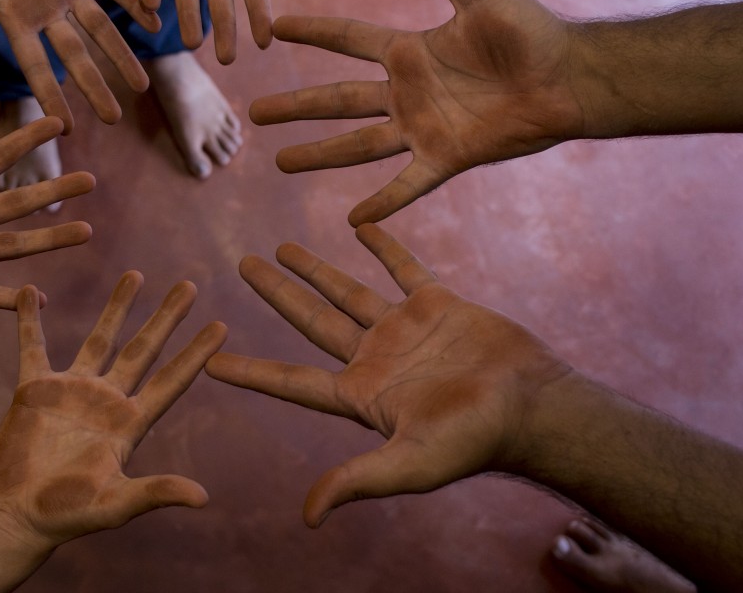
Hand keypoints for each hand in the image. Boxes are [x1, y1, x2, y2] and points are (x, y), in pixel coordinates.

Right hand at [0, 0, 160, 131]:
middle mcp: (47, 9)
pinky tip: (155, 22)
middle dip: (95, 86)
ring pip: (101, 26)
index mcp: (17, 19)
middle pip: (76, 56)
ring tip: (142, 86)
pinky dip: (134, 1)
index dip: (50, 95)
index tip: (65, 128)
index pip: (36, 65)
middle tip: (114, 119)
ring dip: (122, 55)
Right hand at [0, 279, 226, 547]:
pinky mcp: (34, 390)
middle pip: (144, 349)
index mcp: (130, 424)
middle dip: (167, 318)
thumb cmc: (67, 516)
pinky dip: (29, 320)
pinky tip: (29, 292)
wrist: (15, 517)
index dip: (195, 354)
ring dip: (117, 307)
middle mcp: (107, 400)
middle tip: (190, 285)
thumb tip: (203, 498)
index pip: (171, 380)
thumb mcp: (115, 505)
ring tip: (135, 274)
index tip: (221, 325)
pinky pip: (33, 346)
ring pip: (100, 338)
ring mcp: (71, 391)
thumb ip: (155, 493)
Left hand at [206, 223, 569, 525]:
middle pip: (311, 321)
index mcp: (360, 395)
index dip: (251, 371)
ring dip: (316, 269)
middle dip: (276, 294)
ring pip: (348, 290)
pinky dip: (382, 246)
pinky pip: (402, 267)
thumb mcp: (409, 464)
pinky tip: (358, 226)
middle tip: (241, 266)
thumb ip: (357, 481)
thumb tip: (308, 517)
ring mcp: (405, 329)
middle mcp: (375, 359)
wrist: (533, 405)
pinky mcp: (438, 304)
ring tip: (281, 247)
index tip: (210, 360)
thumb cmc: (474, 440)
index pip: (291, 381)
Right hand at [256, 0, 584, 224]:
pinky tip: (353, 220)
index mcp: (410, 50)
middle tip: (256, 114)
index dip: (312, 33)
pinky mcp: (446, 157)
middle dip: (296, 107)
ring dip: (319, 154)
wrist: (568, 77)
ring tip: (281, 163)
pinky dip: (383, 202)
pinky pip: (407, 183)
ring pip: (357, 145)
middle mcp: (407, 92)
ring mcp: (422, 128)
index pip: (347, 41)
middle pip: (337, 100)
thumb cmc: (530, 30)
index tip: (275, 30)